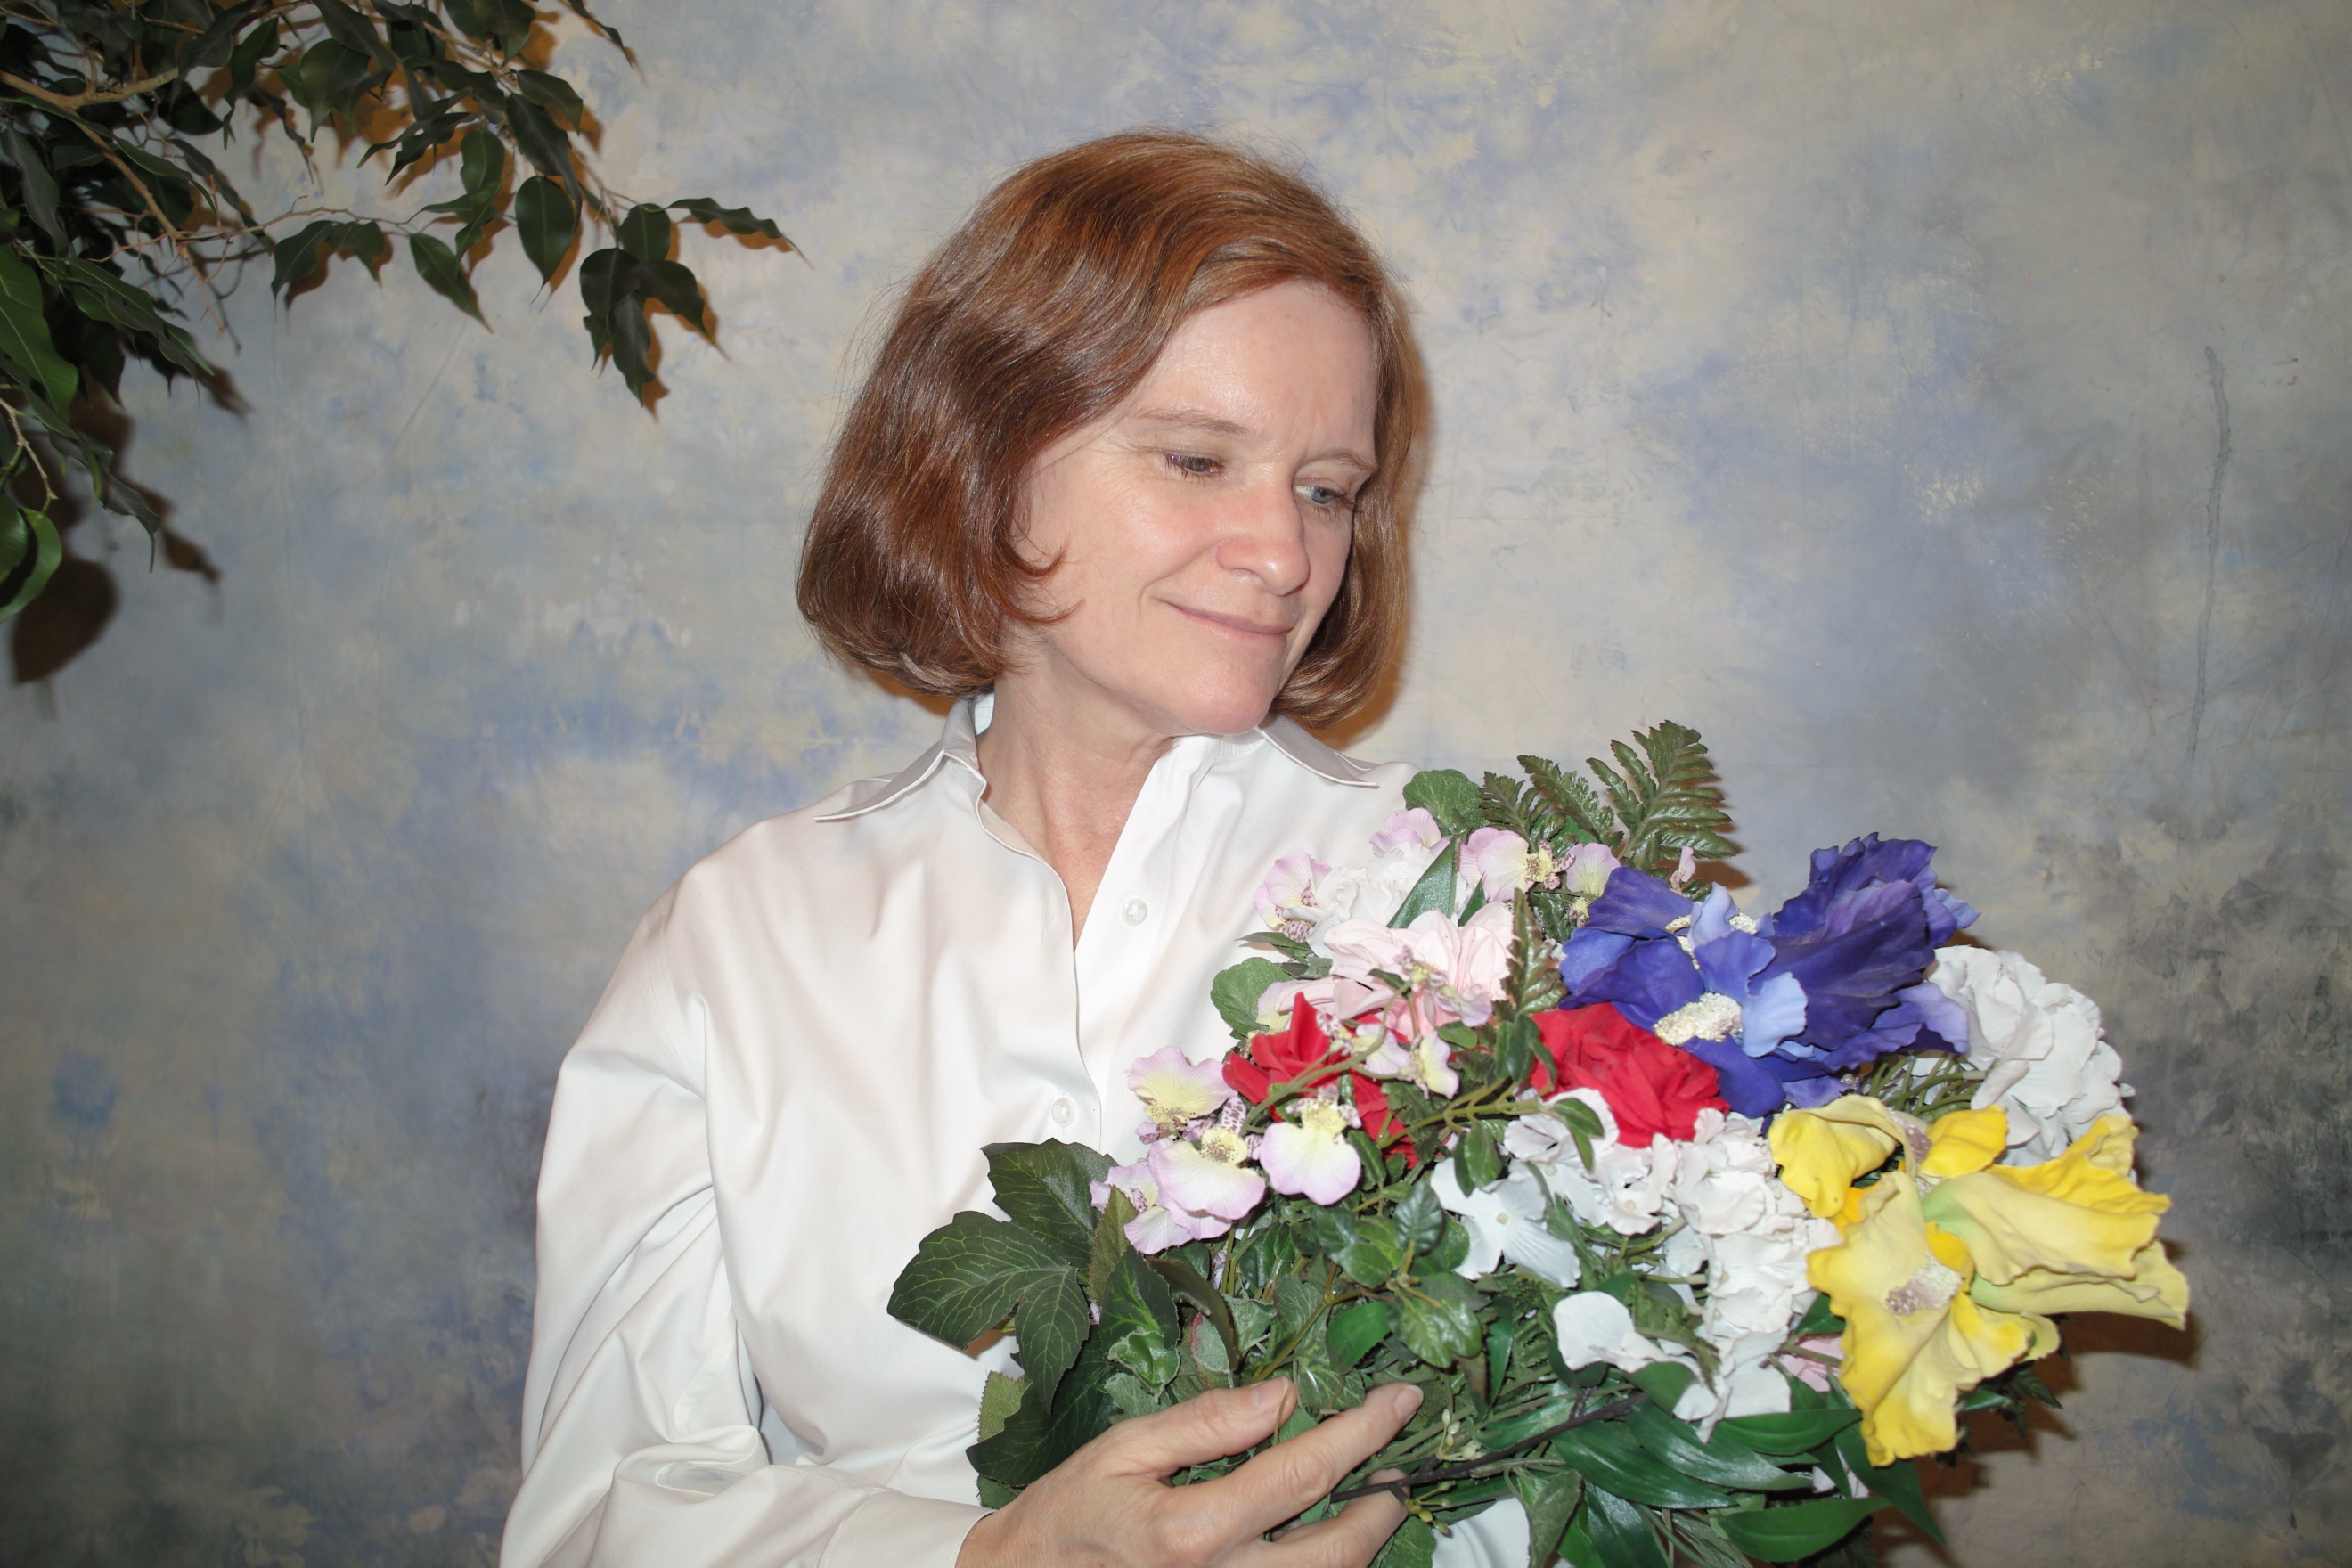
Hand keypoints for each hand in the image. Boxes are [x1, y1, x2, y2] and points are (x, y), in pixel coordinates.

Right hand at [955, 1379, 1422, 1567]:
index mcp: (1192, 1531)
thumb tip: (1282, 1396)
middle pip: (1339, 1550)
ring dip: (1363, 1543)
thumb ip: (1207, 1424)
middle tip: (1398, 1461)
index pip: (1302, 1473)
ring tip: (1371, 1498)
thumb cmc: (1069, 1517)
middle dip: (1383, 1502)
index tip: (1396, 1399)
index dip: (1360, 1432)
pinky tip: (1325, 1539)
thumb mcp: (1123, 1450)